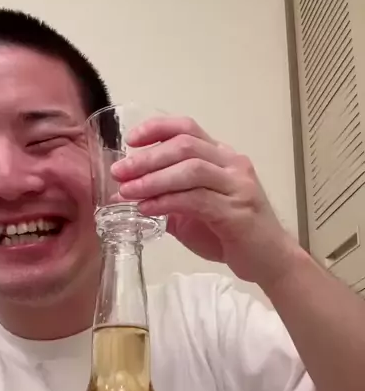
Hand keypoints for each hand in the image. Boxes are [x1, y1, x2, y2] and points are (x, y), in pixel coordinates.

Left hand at [112, 116, 299, 289]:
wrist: (270, 262)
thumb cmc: (233, 236)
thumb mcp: (195, 214)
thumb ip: (169, 201)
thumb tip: (129, 196)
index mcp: (223, 158)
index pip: (188, 128)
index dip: (158, 128)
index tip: (131, 139)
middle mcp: (232, 165)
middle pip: (185, 146)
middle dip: (147, 158)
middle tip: (120, 172)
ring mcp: (237, 186)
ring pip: (191, 169)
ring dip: (154, 179)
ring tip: (128, 191)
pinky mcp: (236, 212)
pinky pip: (196, 200)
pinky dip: (167, 202)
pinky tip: (147, 208)